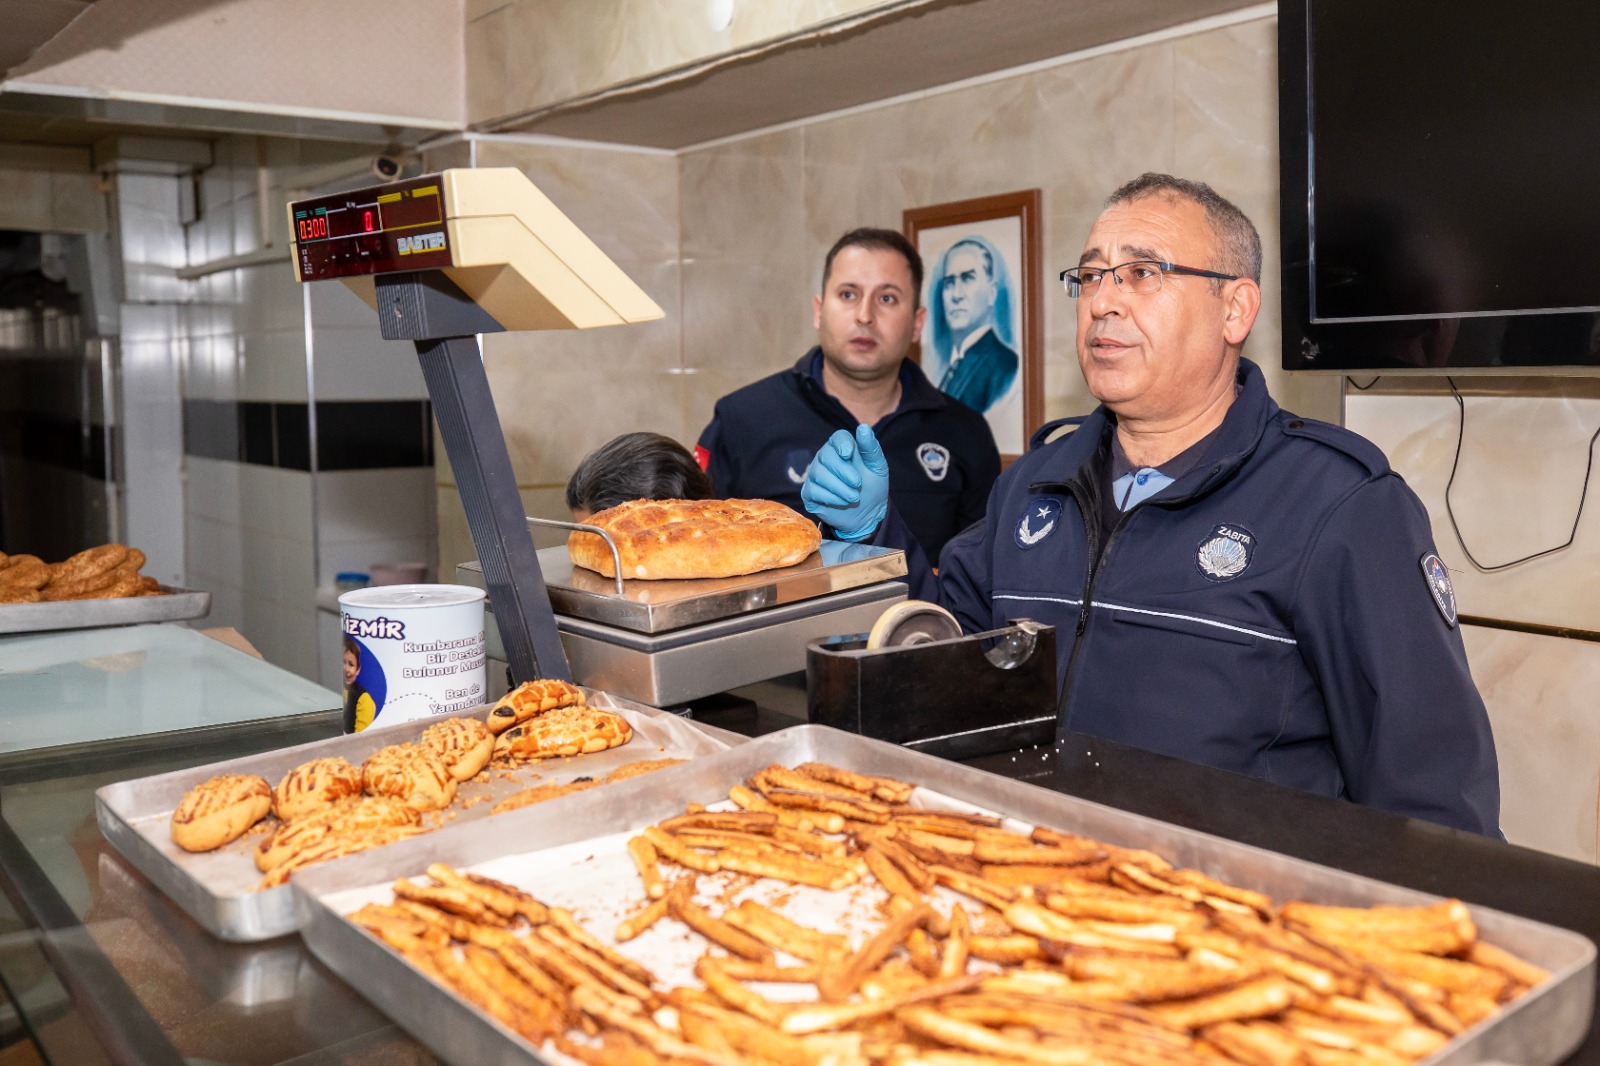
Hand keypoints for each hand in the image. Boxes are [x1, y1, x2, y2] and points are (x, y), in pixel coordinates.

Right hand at [800, 424, 888, 540]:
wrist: (867, 514)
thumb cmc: (872, 486)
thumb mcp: (877, 467)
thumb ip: (870, 448)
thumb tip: (863, 427)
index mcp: (842, 447)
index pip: (837, 437)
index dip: (842, 444)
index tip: (848, 454)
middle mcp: (826, 457)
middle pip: (826, 455)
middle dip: (843, 471)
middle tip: (858, 484)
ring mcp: (815, 474)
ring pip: (818, 474)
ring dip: (839, 487)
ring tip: (854, 497)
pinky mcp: (809, 492)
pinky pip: (813, 490)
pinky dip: (830, 497)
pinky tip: (842, 502)